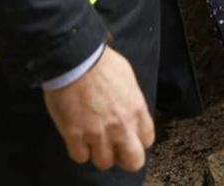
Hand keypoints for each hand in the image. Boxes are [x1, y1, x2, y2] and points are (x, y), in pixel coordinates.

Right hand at [43, 46, 154, 171]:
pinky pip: (80, 157)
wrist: (77, 60)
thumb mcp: (127, 78)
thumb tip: (129, 110)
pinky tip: (77, 137)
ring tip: (92, 139)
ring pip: (104, 163)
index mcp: (136, 109)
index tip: (128, 137)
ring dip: (98, 153)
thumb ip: (131, 100)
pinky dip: (78, 150)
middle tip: (114, 148)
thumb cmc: (101, 63)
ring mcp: (98, 133)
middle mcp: (121, 126)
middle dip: (124, 158)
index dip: (137, 140)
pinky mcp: (76, 135)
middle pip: (133, 161)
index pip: (147, 140)